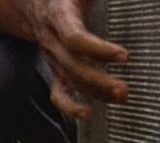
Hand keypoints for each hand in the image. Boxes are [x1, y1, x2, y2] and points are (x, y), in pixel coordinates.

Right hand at [19, 0, 128, 118]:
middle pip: (73, 67)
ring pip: (71, 82)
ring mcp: (53, 59)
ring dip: (96, 93)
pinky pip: (59, 94)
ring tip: (121, 98)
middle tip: (123, 89)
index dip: (98, 50)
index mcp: (59, 16)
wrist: (36, 4)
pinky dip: (71, 108)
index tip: (123, 56)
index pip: (74, 39)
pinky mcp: (57, 70)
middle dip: (99, 82)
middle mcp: (53, 41)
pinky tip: (88, 113)